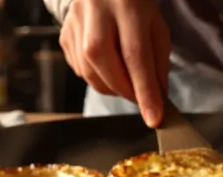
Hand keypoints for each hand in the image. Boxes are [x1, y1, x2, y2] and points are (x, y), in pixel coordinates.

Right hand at [59, 0, 170, 126]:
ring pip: (88, 72)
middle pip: (106, 66)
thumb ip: (158, 61)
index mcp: (127, 5)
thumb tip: (156, 98)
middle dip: (126, 91)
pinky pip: (79, 69)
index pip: (136, 56)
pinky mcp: (64, 33)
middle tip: (140, 97)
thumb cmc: (137, 3)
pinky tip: (108, 67)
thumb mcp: (157, 25)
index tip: (154, 118)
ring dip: (111, 87)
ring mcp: (75, 22)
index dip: (145, 91)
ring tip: (126, 81)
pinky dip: (96, 77)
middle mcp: (95, 11)